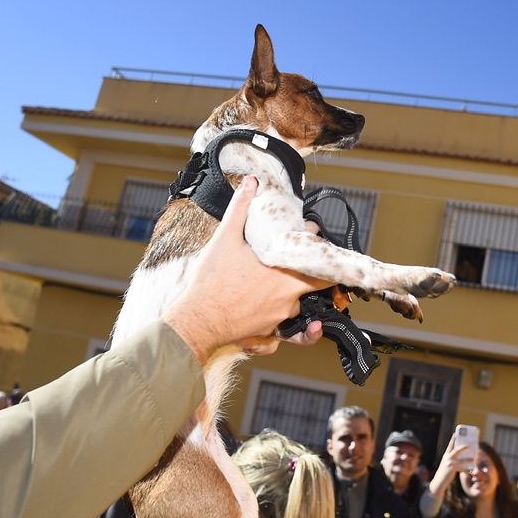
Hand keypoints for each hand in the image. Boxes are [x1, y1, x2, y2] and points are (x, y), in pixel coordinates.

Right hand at [163, 177, 327, 362]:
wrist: (196, 320)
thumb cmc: (211, 282)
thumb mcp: (225, 238)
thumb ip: (240, 209)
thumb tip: (250, 183)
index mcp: (284, 275)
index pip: (321, 266)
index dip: (321, 253)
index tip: (314, 241)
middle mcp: (288, 299)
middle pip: (314, 286)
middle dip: (310, 274)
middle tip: (299, 263)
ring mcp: (279, 319)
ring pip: (297, 304)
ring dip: (292, 294)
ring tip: (275, 282)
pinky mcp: (268, 334)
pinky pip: (288, 331)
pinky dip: (290, 326)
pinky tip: (283, 316)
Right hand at [427, 432, 475, 499]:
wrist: (438, 481)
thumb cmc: (445, 473)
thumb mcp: (448, 464)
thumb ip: (453, 460)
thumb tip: (463, 457)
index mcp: (446, 455)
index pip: (450, 445)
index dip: (453, 439)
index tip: (456, 433)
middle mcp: (447, 458)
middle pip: (456, 450)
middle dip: (463, 447)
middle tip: (469, 445)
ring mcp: (449, 463)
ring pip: (461, 460)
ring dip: (468, 459)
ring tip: (474, 459)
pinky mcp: (452, 469)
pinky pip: (462, 469)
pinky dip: (467, 470)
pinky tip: (472, 471)